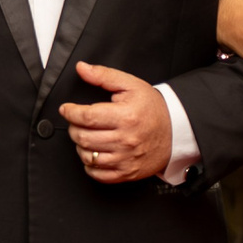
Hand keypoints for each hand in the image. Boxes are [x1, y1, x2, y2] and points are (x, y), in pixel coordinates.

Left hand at [59, 63, 170, 182]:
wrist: (176, 131)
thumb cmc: (153, 108)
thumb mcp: (131, 85)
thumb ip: (104, 75)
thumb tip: (81, 68)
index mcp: (125, 116)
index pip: (86, 116)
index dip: (70, 112)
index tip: (67, 109)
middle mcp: (125, 139)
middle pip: (83, 137)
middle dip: (73, 128)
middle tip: (77, 122)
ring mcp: (126, 159)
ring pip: (88, 157)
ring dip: (80, 146)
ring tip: (86, 136)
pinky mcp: (127, 172)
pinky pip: (98, 174)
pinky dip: (90, 165)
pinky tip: (93, 153)